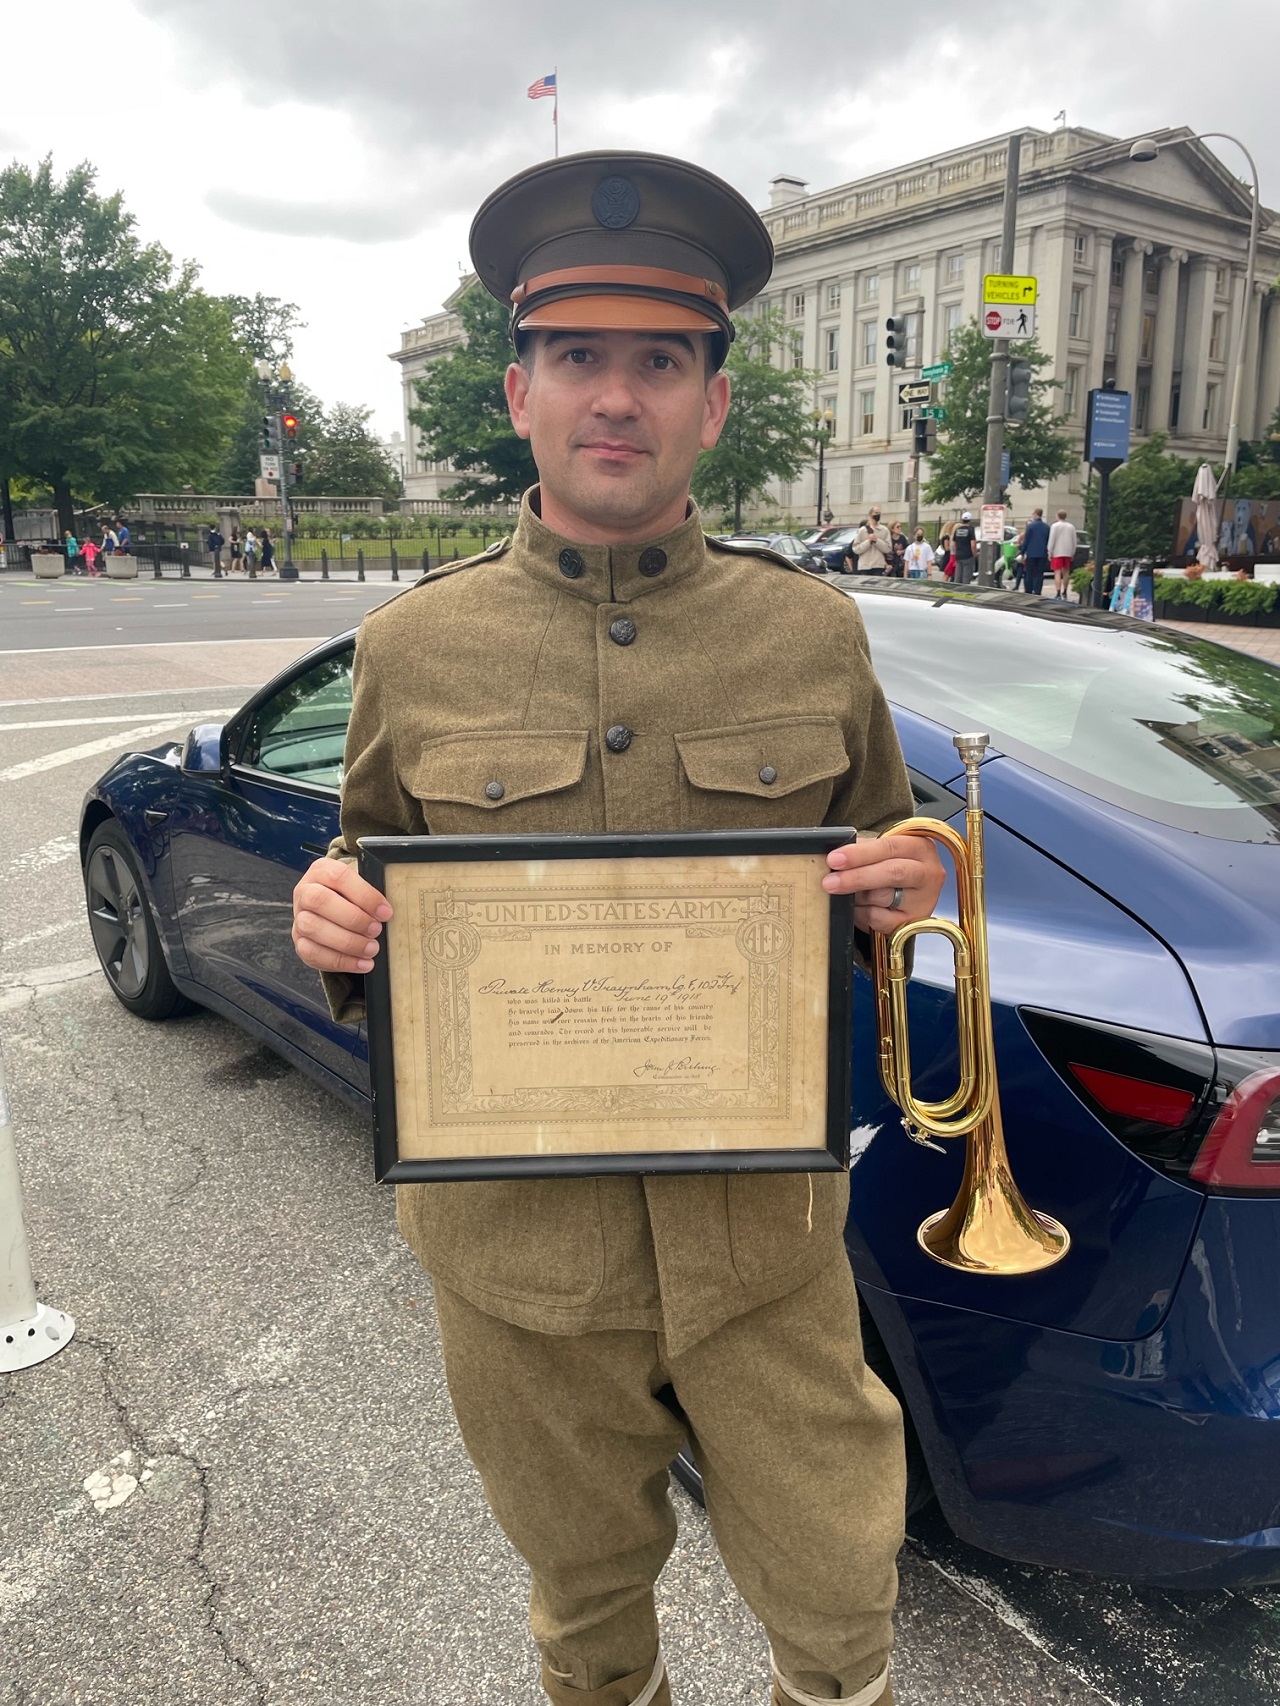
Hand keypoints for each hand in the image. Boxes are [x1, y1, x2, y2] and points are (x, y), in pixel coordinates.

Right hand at [292, 857, 392, 974]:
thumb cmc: (352, 898)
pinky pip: (313, 953)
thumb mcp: (361, 887)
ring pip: (313, 927)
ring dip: (347, 942)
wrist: (333, 910)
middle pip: (320, 901)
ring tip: (372, 949)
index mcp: (322, 871)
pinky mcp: (300, 941)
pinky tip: (362, 963)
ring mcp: (299, 917)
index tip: (385, 912)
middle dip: (353, 919)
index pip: (339, 877)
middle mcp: (305, 891)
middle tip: (376, 930)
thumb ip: (371, 894)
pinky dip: (341, 961)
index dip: (364, 895)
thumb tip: (387, 911)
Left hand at [822, 834, 945, 933]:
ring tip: (842, 891)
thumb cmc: (891, 867)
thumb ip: (863, 849)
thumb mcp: (882, 852)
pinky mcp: (912, 923)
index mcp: (921, 847)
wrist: (907, 896)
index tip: (834, 859)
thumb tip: (835, 856)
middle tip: (829, 882)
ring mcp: (923, 901)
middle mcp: (929, 873)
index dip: (860, 853)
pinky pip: (878, 918)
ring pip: (882, 897)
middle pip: (892, 873)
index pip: (890, 847)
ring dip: (856, 895)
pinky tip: (855, 906)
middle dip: (856, 877)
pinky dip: (860, 913)